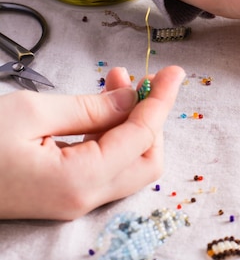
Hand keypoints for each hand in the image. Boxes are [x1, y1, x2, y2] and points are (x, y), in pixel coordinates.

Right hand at [0, 66, 184, 219]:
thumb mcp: (31, 112)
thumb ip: (91, 107)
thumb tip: (133, 97)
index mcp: (78, 180)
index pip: (141, 137)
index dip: (161, 101)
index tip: (175, 73)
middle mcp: (83, 198)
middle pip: (146, 158)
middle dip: (150, 115)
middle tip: (137, 77)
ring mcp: (75, 199)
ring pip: (129, 161)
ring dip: (130, 120)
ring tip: (116, 81)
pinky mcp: (65, 193)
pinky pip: (106, 162)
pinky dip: (112, 132)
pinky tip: (101, 104)